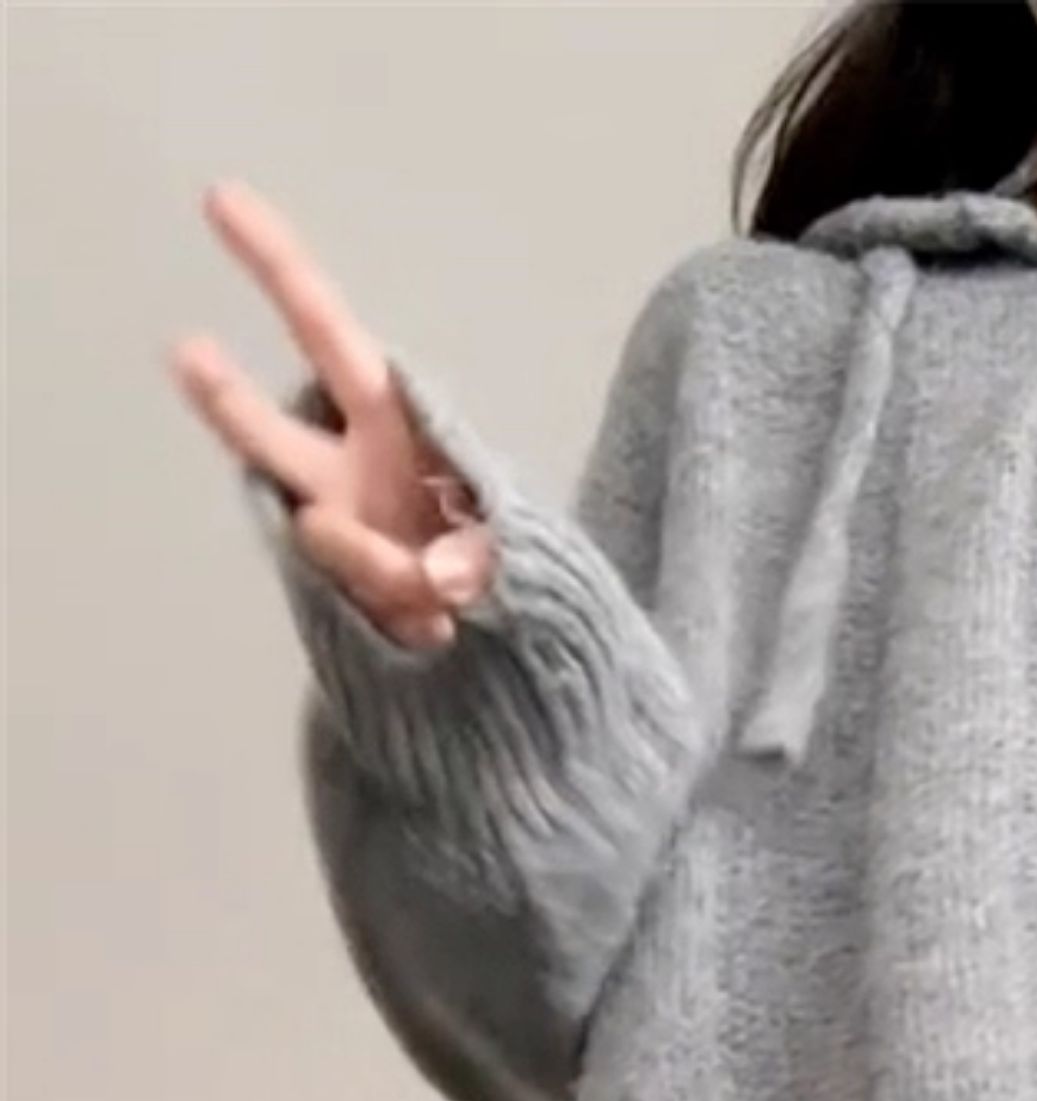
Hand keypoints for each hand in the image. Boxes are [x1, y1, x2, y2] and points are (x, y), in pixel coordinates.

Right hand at [170, 181, 495, 650]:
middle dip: (228, 400)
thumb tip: (436, 578)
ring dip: (380, 566)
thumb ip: (478, 555)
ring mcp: (332, 533)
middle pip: (268, 431)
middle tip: (187, 353)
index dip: (275, 266)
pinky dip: (406, 615)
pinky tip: (437, 622)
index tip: (221, 199)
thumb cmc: (501, 549)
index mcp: (388, 413)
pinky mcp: (335, 593)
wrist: (501, 630)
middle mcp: (342, 467)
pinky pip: (357, 602)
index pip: (324, 327)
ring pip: (318, 536)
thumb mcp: (514, 537)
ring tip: (439, 596)